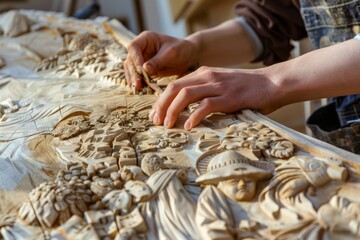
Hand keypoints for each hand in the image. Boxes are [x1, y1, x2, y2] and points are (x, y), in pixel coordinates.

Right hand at [124, 31, 198, 90]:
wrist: (188, 56)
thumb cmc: (181, 50)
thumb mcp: (171, 54)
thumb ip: (158, 61)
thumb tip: (144, 70)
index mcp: (146, 39)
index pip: (133, 47)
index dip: (135, 59)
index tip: (142, 70)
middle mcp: (141, 48)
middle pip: (130, 60)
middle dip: (133, 73)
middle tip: (137, 85)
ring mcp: (141, 59)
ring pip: (132, 70)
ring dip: (133, 80)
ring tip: (137, 90)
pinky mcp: (145, 70)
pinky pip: (138, 76)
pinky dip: (139, 83)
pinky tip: (139, 91)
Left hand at [149, 66, 281, 129]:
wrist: (271, 83)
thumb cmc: (245, 88)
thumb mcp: (220, 84)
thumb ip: (204, 90)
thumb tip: (186, 108)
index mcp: (203, 73)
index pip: (174, 85)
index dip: (161, 100)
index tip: (156, 114)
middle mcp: (207, 76)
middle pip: (174, 88)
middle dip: (161, 105)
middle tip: (156, 121)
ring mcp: (218, 86)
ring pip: (185, 95)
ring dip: (172, 111)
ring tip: (167, 125)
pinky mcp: (228, 97)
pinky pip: (205, 106)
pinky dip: (193, 117)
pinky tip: (188, 126)